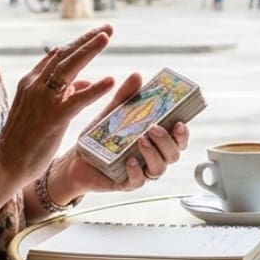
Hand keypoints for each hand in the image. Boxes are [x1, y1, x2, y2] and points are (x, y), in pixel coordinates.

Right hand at [0, 25, 116, 180]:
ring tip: (106, 36)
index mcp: (31, 82)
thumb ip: (61, 93)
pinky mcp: (54, 118)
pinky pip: (78, 100)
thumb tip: (82, 81)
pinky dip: (95, 89)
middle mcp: (35, 85)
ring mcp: (44, 100)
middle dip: (87, 38)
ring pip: (69, 67)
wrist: (5, 164)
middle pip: (64, 53)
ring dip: (89, 50)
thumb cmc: (24, 140)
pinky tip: (111, 81)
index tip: (96, 34)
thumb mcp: (40, 110)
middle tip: (108, 28)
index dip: (77, 43)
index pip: (56, 54)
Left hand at [50, 85, 190, 198]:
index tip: (180, 122)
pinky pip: (138, 181)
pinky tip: (129, 160)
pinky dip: (136, 172)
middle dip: (168, 141)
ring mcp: (141, 171)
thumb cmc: (99, 137)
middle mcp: (153, 156)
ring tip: (141, 140)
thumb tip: (136, 75)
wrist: (76, 159)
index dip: (183, 133)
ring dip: (153, 154)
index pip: (178, 139)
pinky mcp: (126, 183)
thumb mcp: (112, 113)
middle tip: (154, 128)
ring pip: (159, 169)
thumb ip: (126, 96)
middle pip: (173, 154)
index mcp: (155, 140)